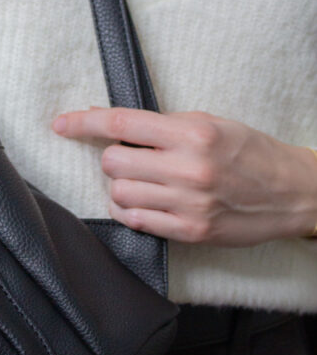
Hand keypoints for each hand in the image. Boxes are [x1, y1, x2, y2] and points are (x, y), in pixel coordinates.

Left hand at [51, 106, 316, 245]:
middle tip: (133, 156)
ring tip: (143, 180)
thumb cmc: (250, 152)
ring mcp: (188, 204)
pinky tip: (144, 201)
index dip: (84, 122)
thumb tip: (113, 124)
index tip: (61, 124)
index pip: (122, 124)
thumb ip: (164, 125)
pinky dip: (130, 209)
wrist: (292, 192)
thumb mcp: (210, 123)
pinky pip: (136, 220)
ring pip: (118, 193)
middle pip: (113, 161)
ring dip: (121, 184)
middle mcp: (188, 169)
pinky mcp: (190, 232)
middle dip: (114, 157)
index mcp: (193, 133)